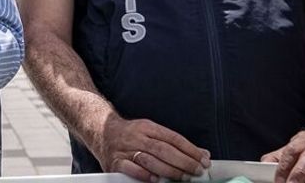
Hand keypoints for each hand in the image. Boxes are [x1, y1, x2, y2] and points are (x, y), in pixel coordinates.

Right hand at [94, 115, 209, 182]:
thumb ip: (174, 143)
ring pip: (150, 159)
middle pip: (164, 149)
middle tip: (197, 170)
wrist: (100, 130)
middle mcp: (136, 137)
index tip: (203, 159)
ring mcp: (125, 149)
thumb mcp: (151, 131)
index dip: (190, 149)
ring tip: (184, 177)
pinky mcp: (115, 162)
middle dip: (184, 161)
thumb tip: (202, 153)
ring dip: (169, 170)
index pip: (173, 138)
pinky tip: (155, 180)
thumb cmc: (130, 134)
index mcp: (147, 127)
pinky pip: (130, 169)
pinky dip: (143, 175)